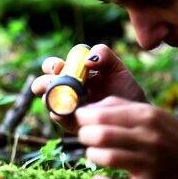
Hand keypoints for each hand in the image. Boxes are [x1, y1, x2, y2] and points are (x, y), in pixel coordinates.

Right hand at [31, 44, 145, 132]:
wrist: (135, 116)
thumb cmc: (125, 91)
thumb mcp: (117, 68)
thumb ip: (104, 55)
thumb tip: (88, 60)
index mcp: (73, 74)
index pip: (54, 66)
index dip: (52, 65)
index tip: (60, 66)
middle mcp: (65, 90)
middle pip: (42, 83)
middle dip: (44, 81)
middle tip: (56, 82)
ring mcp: (66, 107)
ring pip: (46, 100)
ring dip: (50, 96)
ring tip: (66, 95)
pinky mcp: (70, 123)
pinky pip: (57, 116)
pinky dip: (59, 111)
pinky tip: (72, 108)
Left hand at [76, 96, 177, 178]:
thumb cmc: (170, 133)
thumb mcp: (150, 112)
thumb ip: (119, 106)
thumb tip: (87, 110)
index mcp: (146, 116)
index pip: (102, 115)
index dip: (83, 118)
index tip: (81, 120)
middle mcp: (147, 139)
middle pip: (100, 136)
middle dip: (84, 135)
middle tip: (86, 136)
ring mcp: (148, 163)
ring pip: (106, 159)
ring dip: (92, 155)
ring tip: (95, 153)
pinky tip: (99, 178)